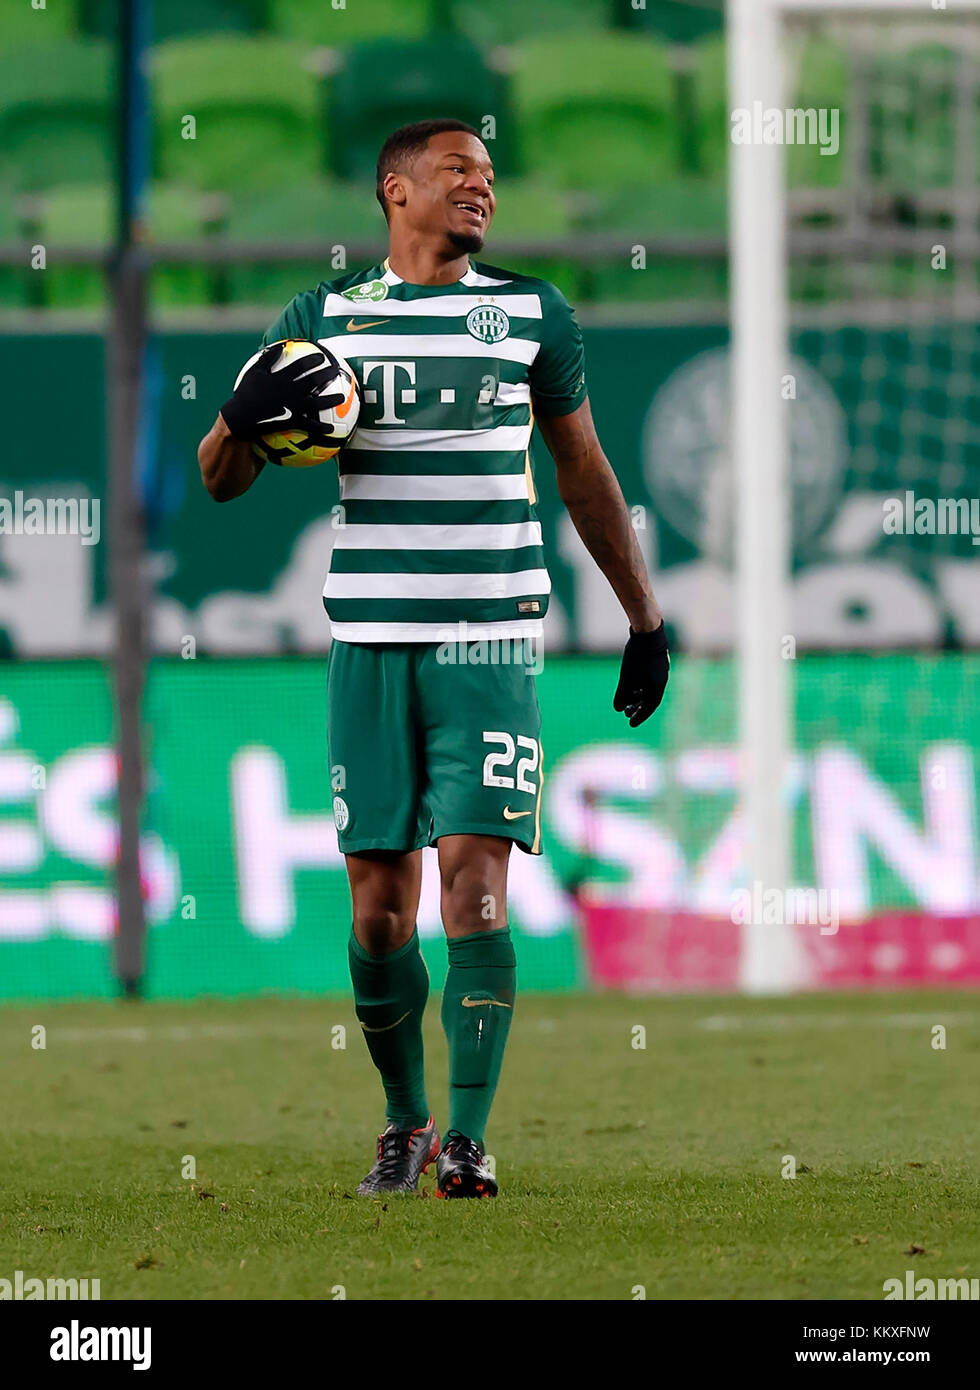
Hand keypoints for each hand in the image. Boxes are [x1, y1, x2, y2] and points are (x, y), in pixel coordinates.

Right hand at [220, 341, 338, 441]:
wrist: (240, 418)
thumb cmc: (245, 394)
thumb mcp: (254, 372)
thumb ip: (268, 358)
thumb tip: (280, 346)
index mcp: (282, 378)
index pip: (301, 365)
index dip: (313, 360)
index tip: (323, 356)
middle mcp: (291, 391)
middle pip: (314, 381)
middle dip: (328, 375)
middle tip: (338, 371)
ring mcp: (294, 406)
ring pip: (318, 402)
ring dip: (332, 400)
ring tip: (342, 398)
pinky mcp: (293, 421)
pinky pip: (311, 426)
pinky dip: (322, 428)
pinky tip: (332, 429)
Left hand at [613, 622, 668, 726]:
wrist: (648, 631)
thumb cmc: (638, 656)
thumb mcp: (627, 678)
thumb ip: (623, 694)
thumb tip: (617, 709)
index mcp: (658, 686)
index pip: (650, 707)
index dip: (640, 717)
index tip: (630, 724)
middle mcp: (661, 679)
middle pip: (649, 699)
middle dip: (637, 708)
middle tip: (626, 714)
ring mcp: (659, 669)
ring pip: (648, 688)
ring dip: (637, 696)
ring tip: (626, 700)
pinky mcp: (655, 660)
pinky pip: (648, 678)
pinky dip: (639, 685)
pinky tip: (630, 683)